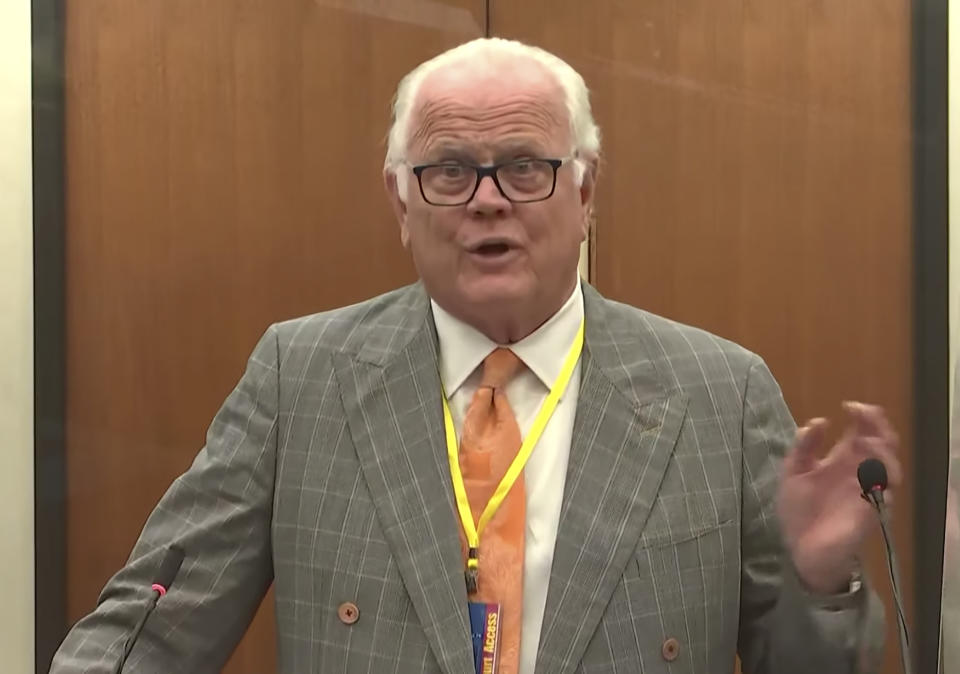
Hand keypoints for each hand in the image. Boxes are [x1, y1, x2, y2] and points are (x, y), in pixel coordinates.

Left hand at [776, 402, 902, 593]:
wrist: (800, 550)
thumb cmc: (798, 512)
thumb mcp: (793, 473)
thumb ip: (804, 447)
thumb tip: (819, 420)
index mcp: (841, 459)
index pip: (862, 431)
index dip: (862, 415)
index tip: (849, 406)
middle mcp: (858, 472)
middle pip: (882, 442)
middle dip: (878, 425)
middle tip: (865, 414)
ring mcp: (867, 491)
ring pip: (891, 465)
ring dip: (883, 450)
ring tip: (867, 440)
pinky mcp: (870, 512)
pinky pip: (886, 493)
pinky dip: (881, 479)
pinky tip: (869, 471)